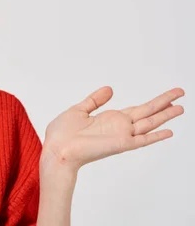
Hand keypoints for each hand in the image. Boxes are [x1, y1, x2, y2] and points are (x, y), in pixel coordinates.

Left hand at [41, 86, 184, 173]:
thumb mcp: (78, 110)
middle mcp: (119, 127)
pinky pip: (141, 140)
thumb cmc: (62, 134)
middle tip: (181, 92)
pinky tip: (169, 132)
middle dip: (165, 103)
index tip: (168, 95)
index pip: (137, 109)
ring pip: (149, 123)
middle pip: (148, 112)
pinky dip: (155, 136)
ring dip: (165, 115)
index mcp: (110, 119)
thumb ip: (95, 100)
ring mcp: (121, 135)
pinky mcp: (120, 144)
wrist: (56, 149)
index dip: (153, 102)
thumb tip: (110, 89)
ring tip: (181, 107)